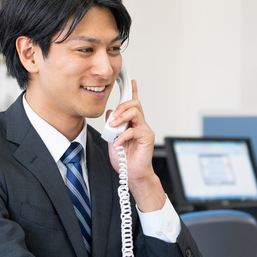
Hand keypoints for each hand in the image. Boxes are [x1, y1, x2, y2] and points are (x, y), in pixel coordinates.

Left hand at [106, 79, 164, 211]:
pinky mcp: (147, 137)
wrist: (132, 175)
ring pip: (135, 112)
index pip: (133, 103)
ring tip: (113, 127)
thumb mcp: (112, 140)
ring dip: (121, 117)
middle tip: (113, 117)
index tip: (131, 81)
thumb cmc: (125, 159)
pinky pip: (133, 130)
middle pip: (134, 104)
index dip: (133, 91)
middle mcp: (140, 124)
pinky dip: (122, 136)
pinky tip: (117, 144)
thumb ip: (111, 126)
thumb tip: (110, 113)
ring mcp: (144, 129)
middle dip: (122, 106)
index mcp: (132, 123)